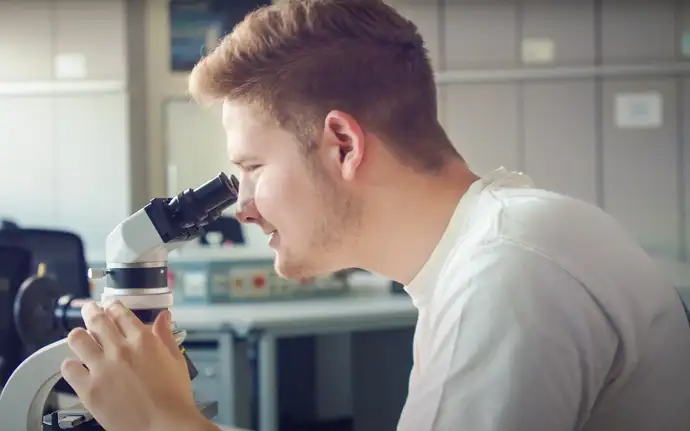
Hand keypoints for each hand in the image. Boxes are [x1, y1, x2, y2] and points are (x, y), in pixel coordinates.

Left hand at [60, 300, 207, 430]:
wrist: (163, 426)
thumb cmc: (174, 397)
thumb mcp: (176, 361)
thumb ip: (166, 336)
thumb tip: (163, 316)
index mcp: (143, 340)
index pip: (120, 313)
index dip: (113, 307)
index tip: (110, 307)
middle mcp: (120, 349)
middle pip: (97, 320)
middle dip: (91, 311)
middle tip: (89, 310)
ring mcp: (101, 368)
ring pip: (78, 339)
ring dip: (79, 335)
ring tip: (80, 338)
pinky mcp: (88, 388)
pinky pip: (69, 368)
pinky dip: (71, 365)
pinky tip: (76, 366)